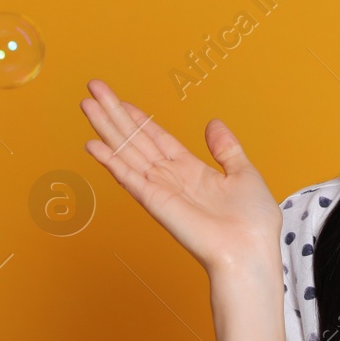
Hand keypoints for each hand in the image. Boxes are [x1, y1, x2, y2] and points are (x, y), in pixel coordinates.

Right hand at [80, 79, 281, 275]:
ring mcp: (160, 189)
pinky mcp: (155, 202)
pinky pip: (128, 176)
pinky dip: (110, 160)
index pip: (156, 137)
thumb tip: (214, 123)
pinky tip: (93, 144)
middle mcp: (170, 178)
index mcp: (191, 171)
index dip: (138, 118)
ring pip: (126, 151)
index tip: (120, 100)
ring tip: (86, 104)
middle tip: (93, 88)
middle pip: (135, 139)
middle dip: (113, 114)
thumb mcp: (244, 173)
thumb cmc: (252, 224)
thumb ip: (226, 148)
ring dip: (105, 127)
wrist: (250, 252)